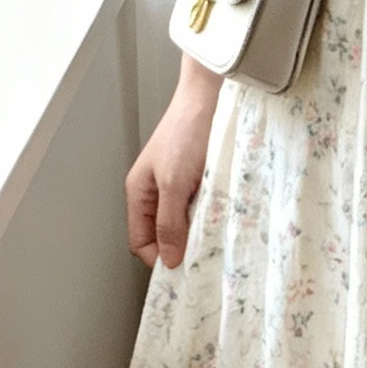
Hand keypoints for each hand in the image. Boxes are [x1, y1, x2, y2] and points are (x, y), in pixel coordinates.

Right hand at [125, 61, 221, 268]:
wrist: (213, 97)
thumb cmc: (186, 131)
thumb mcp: (173, 182)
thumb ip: (169, 222)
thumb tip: (168, 259)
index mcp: (140, 193)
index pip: (141, 241)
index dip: (157, 258)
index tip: (181, 270)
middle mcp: (158, 192)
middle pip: (165, 235)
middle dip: (181, 248)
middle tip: (203, 259)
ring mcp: (182, 187)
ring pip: (188, 224)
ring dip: (201, 232)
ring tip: (216, 239)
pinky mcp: (204, 180)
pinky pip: (206, 209)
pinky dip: (215, 217)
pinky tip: (226, 219)